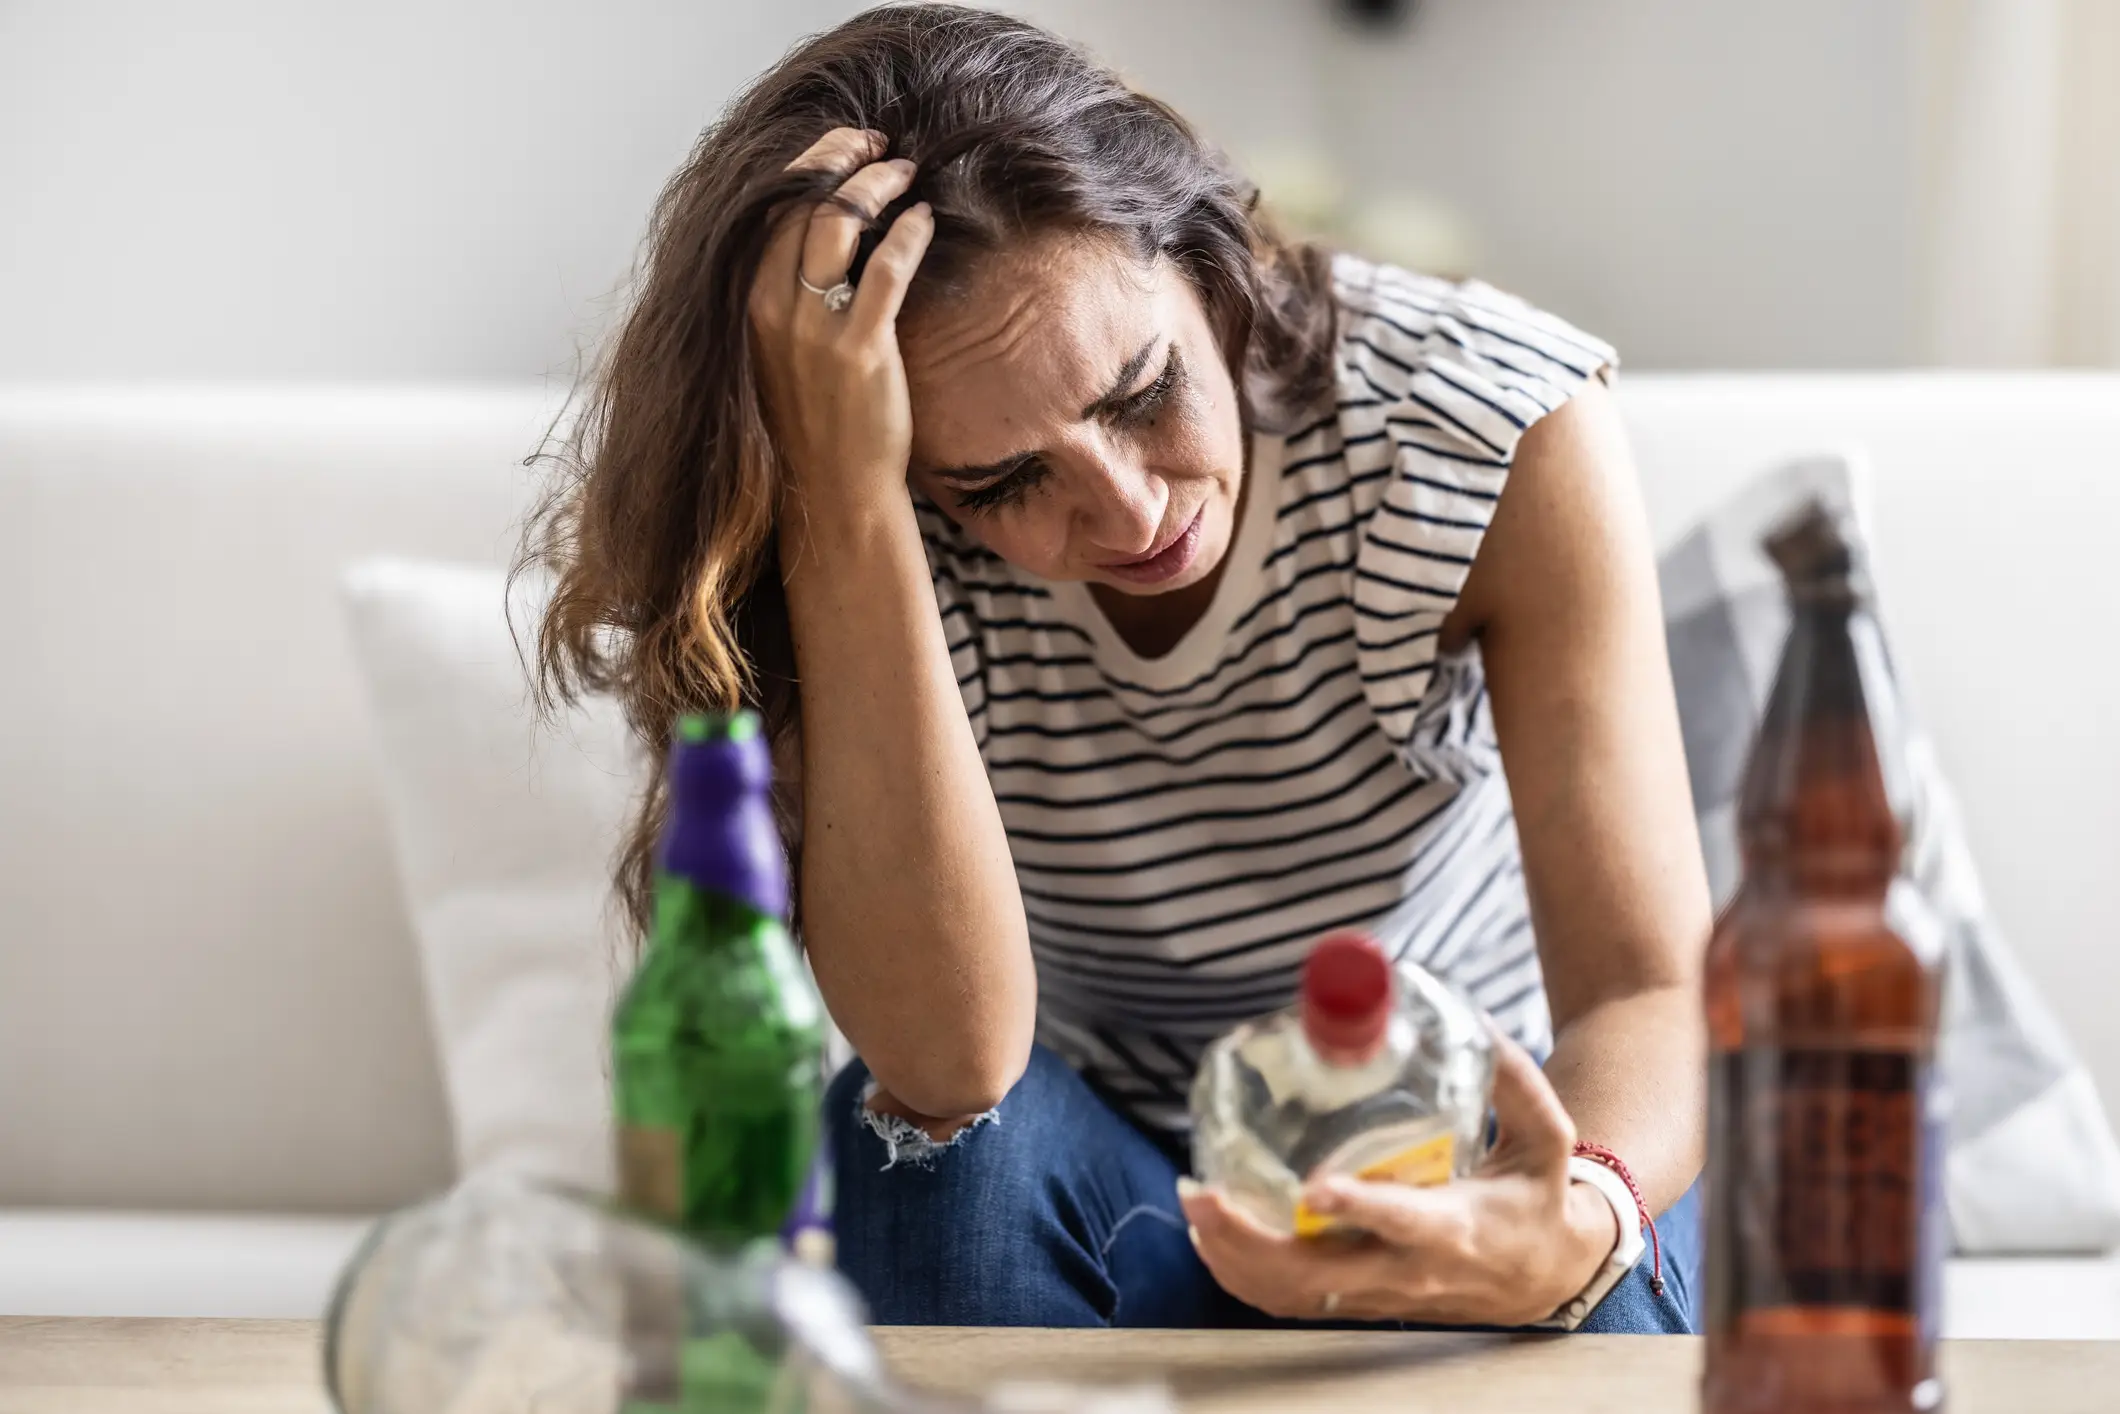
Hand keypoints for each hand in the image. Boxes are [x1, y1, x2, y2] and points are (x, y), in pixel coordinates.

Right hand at [748, 128, 934, 513]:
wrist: (832, 492)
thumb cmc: (813, 424)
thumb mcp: (781, 353)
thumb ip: (788, 299)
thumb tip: (819, 242)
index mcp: (748, 305)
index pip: (771, 210)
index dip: (809, 168)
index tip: (844, 150)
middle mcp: (772, 309)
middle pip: (802, 202)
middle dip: (844, 159)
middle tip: (882, 147)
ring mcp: (814, 328)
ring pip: (840, 221)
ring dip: (877, 183)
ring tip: (908, 172)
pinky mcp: (859, 348)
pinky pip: (887, 267)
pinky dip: (909, 232)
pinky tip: (925, 219)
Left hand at [1179, 1033, 1621, 1326]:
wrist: (1542, 1275)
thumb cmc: (1535, 1198)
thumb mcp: (1544, 1138)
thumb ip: (1514, 1080)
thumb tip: (1469, 1015)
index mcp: (1456, 1227)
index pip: (1404, 1223)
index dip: (1360, 1207)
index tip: (1314, 1187)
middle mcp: (1410, 1270)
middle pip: (1323, 1273)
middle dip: (1256, 1242)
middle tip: (1206, 1196)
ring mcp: (1380, 1293)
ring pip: (1297, 1294)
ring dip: (1237, 1259)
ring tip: (1197, 1207)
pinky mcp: (1361, 1300)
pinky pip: (1294, 1301)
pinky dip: (1245, 1276)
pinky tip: (1213, 1236)